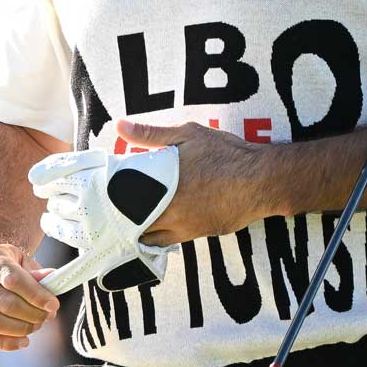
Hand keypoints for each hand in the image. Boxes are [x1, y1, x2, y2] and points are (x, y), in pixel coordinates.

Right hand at [0, 242, 59, 351]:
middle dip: (31, 315)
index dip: (36, 295)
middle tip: (46, 318)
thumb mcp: (19, 260)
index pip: (13, 279)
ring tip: (35, 328)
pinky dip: (4, 343)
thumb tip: (52, 281)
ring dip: (20, 329)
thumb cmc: (1, 265)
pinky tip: (22, 342)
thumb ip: (35, 273)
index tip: (53, 306)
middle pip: (4, 303)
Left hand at [116, 119, 272, 245]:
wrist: (262, 179)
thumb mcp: (188, 135)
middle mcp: (173, 215)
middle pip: (137, 227)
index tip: (104, 200)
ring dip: (142, 231)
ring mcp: (188, 229)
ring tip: (132, 221)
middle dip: (124, 221)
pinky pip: (174, 241)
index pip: (127, 206)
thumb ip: (152, 134)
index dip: (112, 206)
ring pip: (154, 239)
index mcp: (164, 190)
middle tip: (113, 213)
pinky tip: (160, 224)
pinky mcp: (203, 234)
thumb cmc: (226, 154)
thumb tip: (121, 126)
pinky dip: (162, 235)